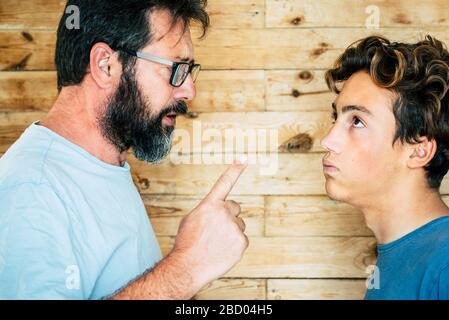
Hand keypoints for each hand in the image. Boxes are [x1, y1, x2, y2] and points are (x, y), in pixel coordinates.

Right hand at [171, 160, 248, 290]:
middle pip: (234, 208)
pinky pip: (242, 239)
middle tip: (216, 230)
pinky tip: (222, 251)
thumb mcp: (192, 219)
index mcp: (210, 204)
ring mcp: (235, 227)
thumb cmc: (187, 243)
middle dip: (228, 216)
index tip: (244, 158)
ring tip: (216, 243)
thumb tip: (219, 211)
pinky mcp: (242, 241)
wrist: (189, 266)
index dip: (235, 169)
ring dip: (230, 231)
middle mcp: (224, 212)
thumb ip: (208, 210)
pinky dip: (234, 245)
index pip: (224, 183)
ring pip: (238, 225)